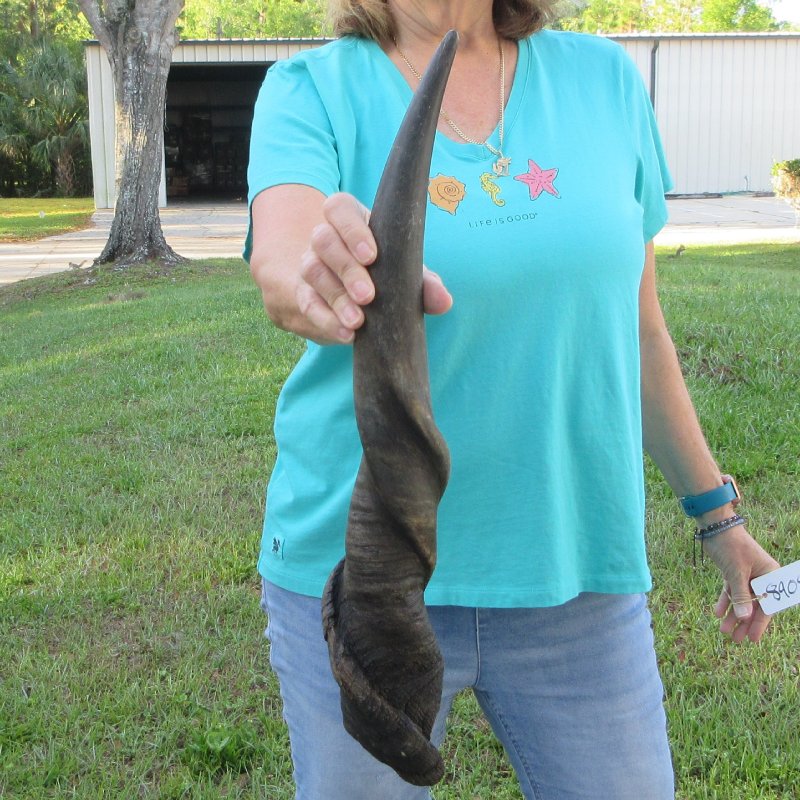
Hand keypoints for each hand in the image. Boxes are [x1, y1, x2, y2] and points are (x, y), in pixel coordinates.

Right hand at [298, 193, 451, 343]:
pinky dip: (326, 320)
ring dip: (337, 298)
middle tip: (368, 296)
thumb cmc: (385, 273)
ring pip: (312, 271)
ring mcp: (310, 265)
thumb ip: (425, 282)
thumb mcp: (404, 272)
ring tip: (358, 321)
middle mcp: (325, 238)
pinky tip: (346, 334)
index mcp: (350, 219)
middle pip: (323, 240)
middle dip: (347, 269)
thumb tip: (444, 301)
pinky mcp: (305, 295)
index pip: (338, 208)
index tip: (371, 256)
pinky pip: (307, 303)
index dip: (351, 229)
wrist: (352, 298)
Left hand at [701, 525, 779, 642]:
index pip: (768, 605)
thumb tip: (744, 618)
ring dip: (732, 614)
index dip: (759, 623)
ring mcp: (747, 575)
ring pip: (741, 600)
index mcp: (770, 575)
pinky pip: (730, 591)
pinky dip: (724, 601)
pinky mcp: (733, 572)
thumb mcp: (736, 572)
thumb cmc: (731, 546)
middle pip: (754, 605)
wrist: (714, 526)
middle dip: (744, 622)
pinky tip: (717, 613)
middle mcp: (761, 576)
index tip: (752, 639)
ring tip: (723, 630)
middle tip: (735, 639)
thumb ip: (740, 595)